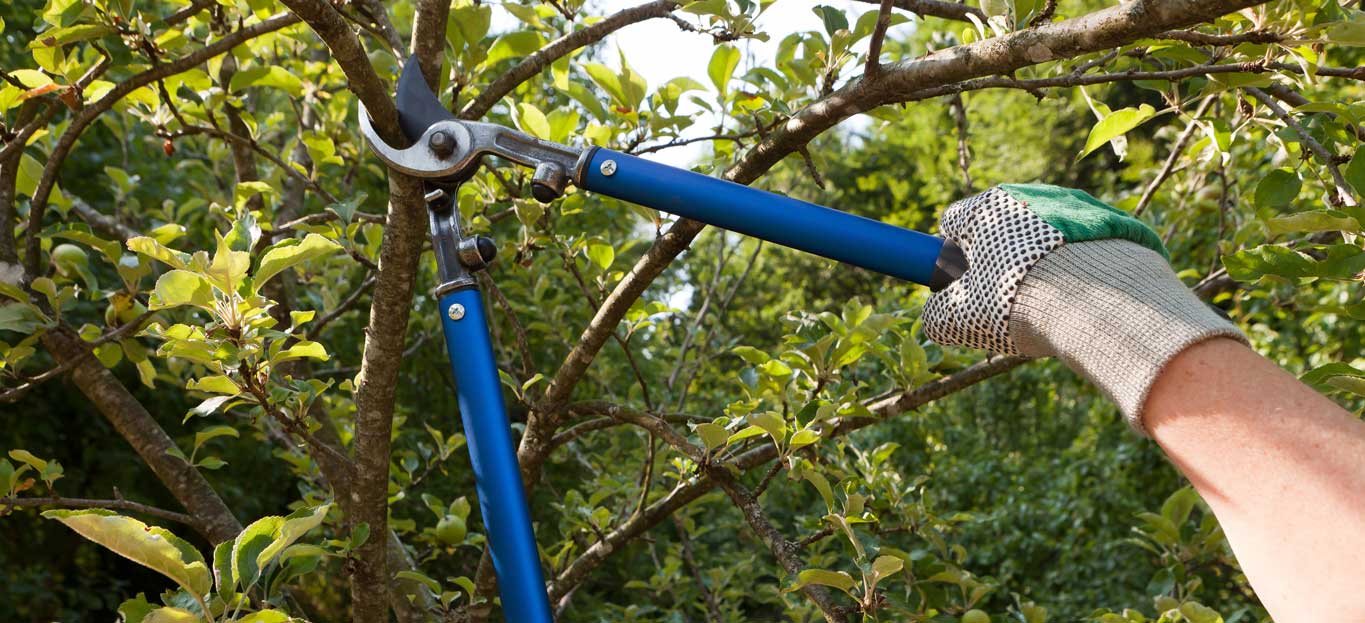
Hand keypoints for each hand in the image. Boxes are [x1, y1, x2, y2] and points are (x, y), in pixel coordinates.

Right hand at [922, 184, 1242, 433]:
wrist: (1102, 302)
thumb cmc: (1018, 304)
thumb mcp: (959, 319)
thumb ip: (937, 314)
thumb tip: (937, 316)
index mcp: (987, 207)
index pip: (953, 222)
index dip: (951, 255)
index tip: (961, 284)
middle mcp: (1031, 194)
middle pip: (1003, 228)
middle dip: (1000, 260)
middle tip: (1007, 302)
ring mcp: (1076, 205)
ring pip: (1045, 236)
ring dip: (1042, 263)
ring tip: (1052, 305)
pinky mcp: (1114, 224)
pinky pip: (1085, 246)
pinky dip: (1081, 268)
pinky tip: (1085, 299)